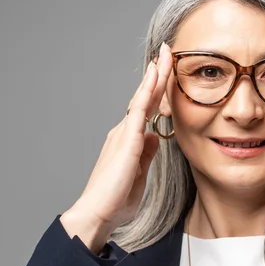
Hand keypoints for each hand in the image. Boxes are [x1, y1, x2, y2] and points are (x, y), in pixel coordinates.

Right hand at [60, 43, 172, 251]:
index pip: (147, 110)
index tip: (166, 73)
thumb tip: (154, 138)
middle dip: (157, 74)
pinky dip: (148, 90)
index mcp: (129, 142)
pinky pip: (139, 109)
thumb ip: (146, 155)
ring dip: (155, 75)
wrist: (97, 214)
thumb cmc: (116, 201)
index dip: (157, 91)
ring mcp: (124, 134)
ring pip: (143, 97)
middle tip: (167, 51)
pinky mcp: (126, 139)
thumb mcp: (139, 175)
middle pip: (145, 97)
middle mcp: (124, 132)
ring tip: (165, 53)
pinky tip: (155, 74)